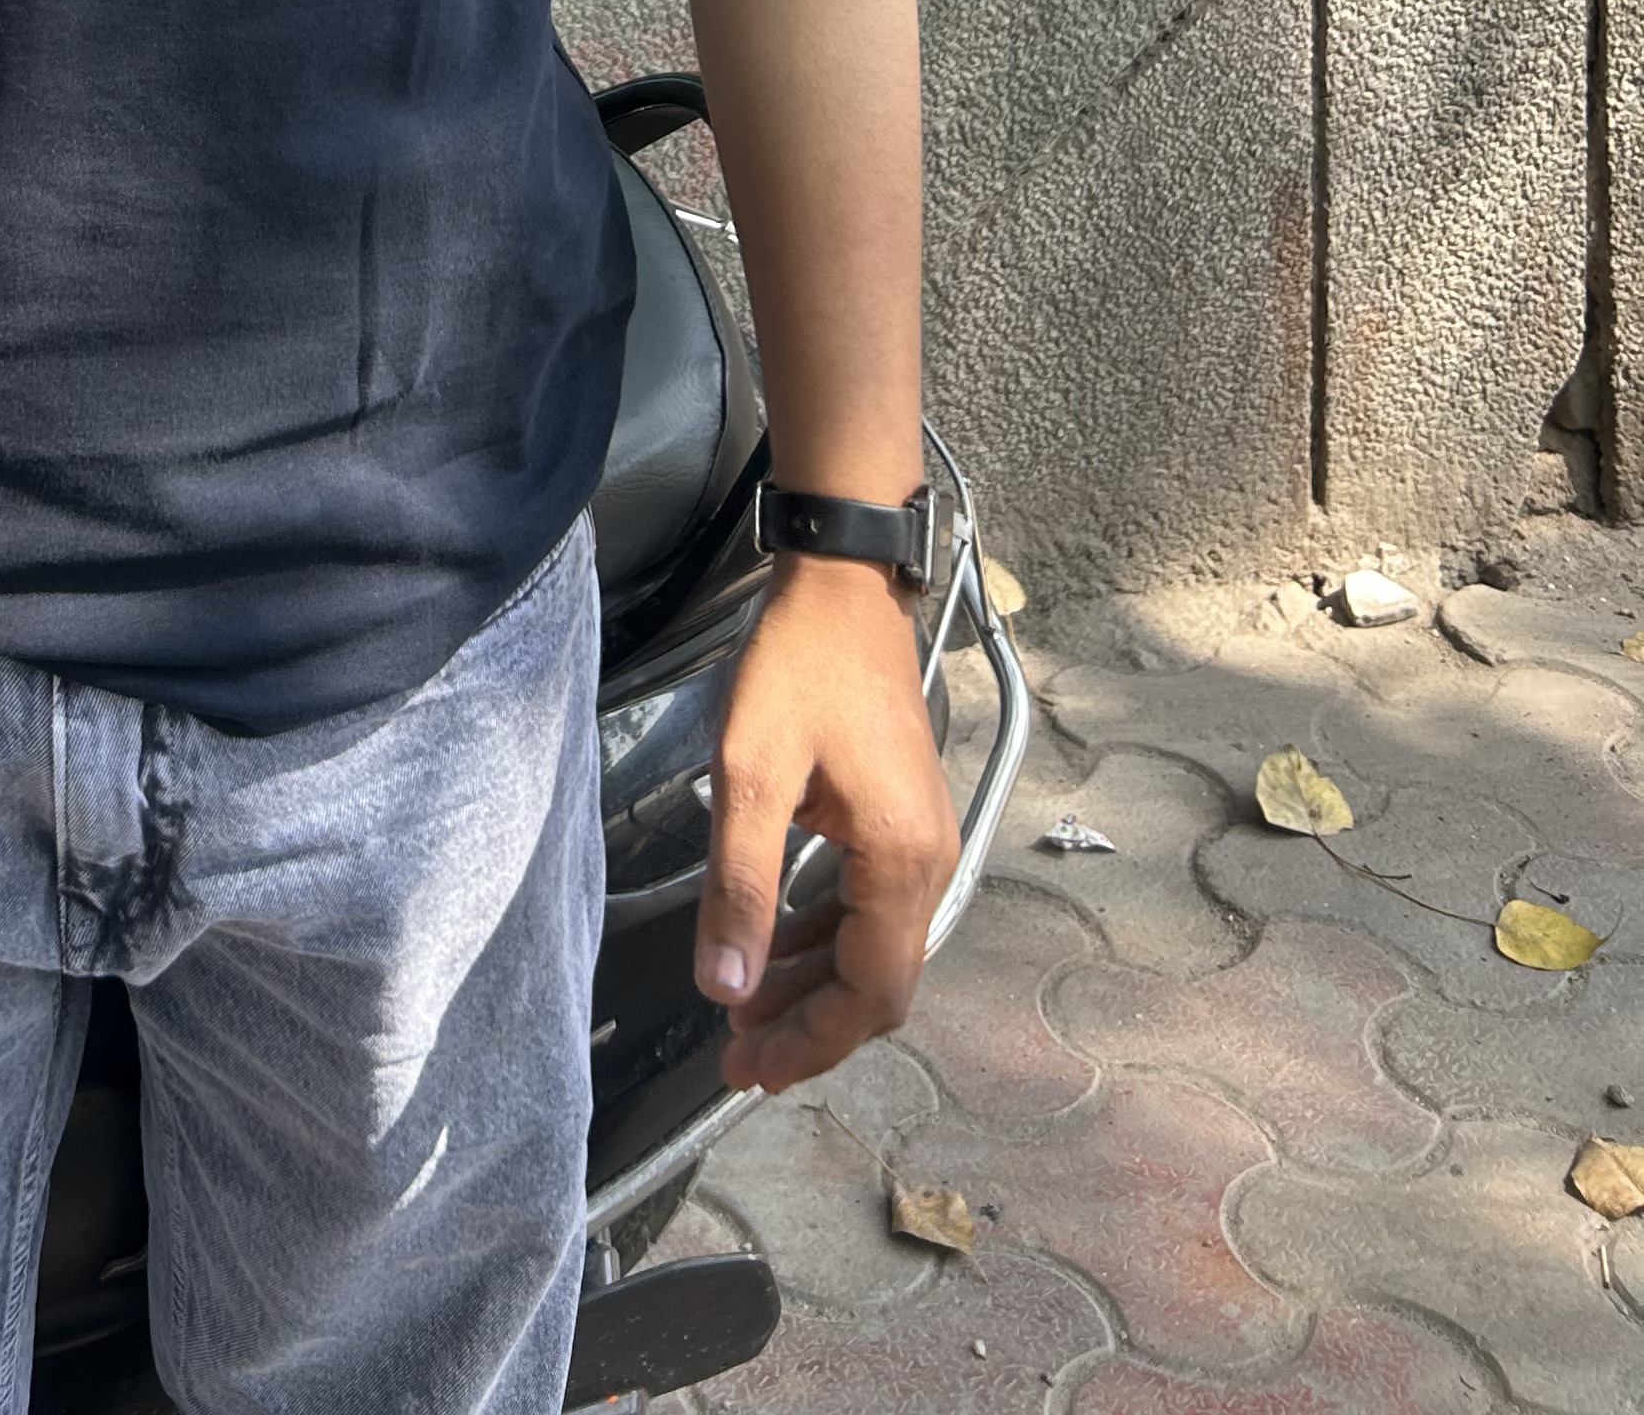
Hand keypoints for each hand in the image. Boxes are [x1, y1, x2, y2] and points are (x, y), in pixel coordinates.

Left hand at [693, 557, 956, 1091]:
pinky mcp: (901, 820)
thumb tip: (725, 988)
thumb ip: (740, 888)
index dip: (812, 1045)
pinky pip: (869, 908)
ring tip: (745, 1010)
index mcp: (901, 860)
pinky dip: (823, 938)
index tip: (749, 1069)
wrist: (842, 585)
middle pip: (878, 984)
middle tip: (736, 1054)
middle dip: (809, 1027)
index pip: (871, 994)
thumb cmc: (799, 665)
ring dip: (812, 985)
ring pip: (873, 949)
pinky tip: (776, 945)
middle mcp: (928, 860)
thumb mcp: (750, 775)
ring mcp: (921, 840)